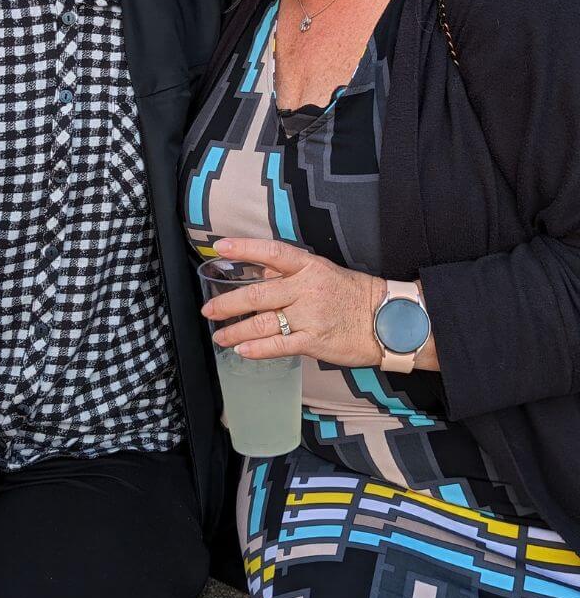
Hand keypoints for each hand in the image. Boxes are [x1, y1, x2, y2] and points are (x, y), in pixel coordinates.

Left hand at [202, 238, 384, 365]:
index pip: (271, 252)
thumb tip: (259, 272)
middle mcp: (306, 288)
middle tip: (209, 309)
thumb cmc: (355, 295)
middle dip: (227, 303)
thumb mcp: (323, 273)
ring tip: (220, 335)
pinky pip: (278, 345)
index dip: (244, 248)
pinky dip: (256, 349)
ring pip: (262, 323)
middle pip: (257, 293)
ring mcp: (309, 315)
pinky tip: (242, 351)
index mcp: (309, 266)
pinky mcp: (314, 341)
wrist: (388, 320)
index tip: (220, 247)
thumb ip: (291, 274)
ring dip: (235, 331)